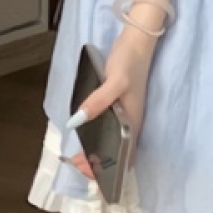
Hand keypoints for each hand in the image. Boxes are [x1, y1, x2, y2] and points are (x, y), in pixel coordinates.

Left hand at [66, 27, 156, 181]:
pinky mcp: (121, 103)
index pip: (122, 157)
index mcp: (132, 123)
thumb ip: (97, 102)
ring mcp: (126, 112)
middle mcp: (131, 122)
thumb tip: (74, 123)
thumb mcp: (113, 82)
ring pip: (113, 139)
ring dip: (97, 148)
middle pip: (116, 151)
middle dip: (98, 161)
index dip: (107, 169)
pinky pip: (110, 126)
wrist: (137, 40)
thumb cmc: (128, 62)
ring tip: (78, 153)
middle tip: (75, 162)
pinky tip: (87, 131)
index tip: (85, 171)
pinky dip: (98, 134)